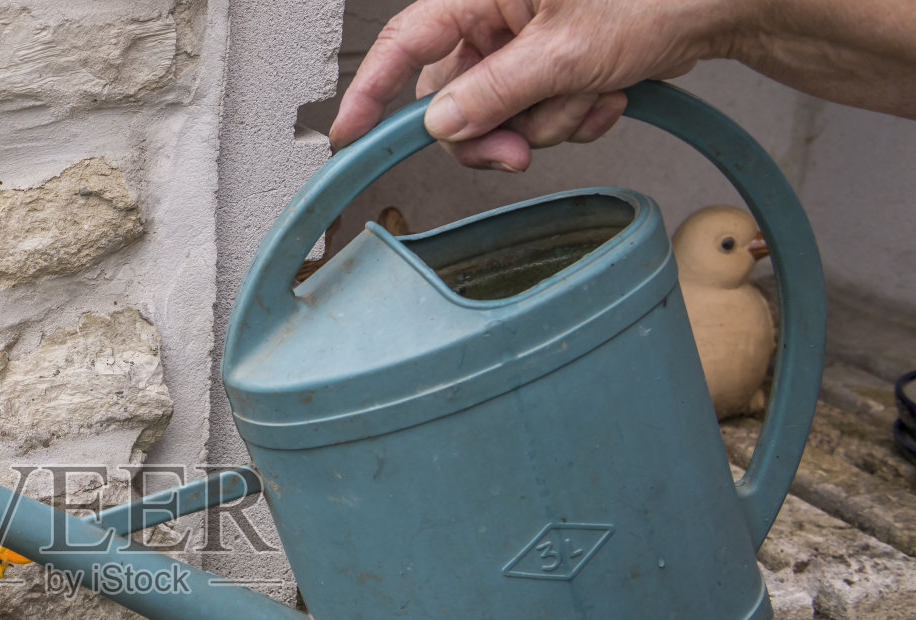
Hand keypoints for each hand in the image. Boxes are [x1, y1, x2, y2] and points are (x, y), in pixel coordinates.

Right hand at [329, 0, 732, 169]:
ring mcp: (529, 40)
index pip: (405, 42)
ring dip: (549, 122)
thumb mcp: (568, 52)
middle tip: (520, 151)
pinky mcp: (558, 62)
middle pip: (454, 95)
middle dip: (493, 131)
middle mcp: (499, 11)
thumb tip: (440, 125)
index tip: (349, 136)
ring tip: (594, 94)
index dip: (369, 91)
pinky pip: (540, 112)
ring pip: (502, 113)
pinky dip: (574, 116)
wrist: (725, 3)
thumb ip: (494, 92)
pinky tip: (609, 94)